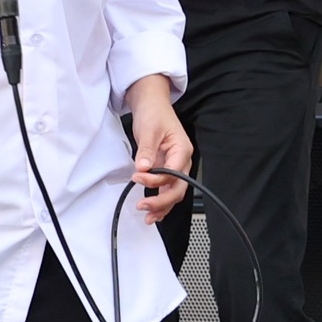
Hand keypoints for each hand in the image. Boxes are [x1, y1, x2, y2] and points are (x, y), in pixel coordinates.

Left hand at [127, 82, 192, 224]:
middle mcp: (181, 161)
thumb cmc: (155, 113)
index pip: (173, 173)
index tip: (138, 178)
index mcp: (182, 150)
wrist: (151, 105)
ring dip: (162, 206)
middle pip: (177, 189)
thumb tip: (143, 168)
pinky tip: (152, 211)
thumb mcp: (149, 129)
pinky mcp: (166, 169)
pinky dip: (160, 201)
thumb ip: (147, 150)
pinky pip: (166, 189)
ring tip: (148, 216)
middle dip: (161, 201)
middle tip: (143, 206)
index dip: (156, 181)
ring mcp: (174, 167)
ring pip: (173, 193)